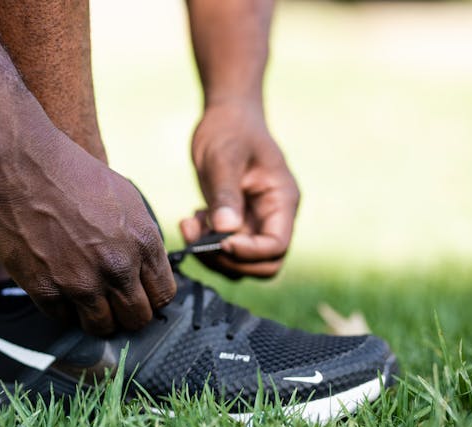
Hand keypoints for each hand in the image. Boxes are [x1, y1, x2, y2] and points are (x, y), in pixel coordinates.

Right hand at [0, 131, 175, 334]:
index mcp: (142, 242)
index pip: (164, 295)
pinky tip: (60, 288)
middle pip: (137, 318)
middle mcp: (117, 267)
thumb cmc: (72, 173)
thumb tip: (145, 268)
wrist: (22, 162)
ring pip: (101, 327)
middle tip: (115, 303)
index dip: (152, 297)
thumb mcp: (127, 198)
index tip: (140, 294)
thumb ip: (141, 239)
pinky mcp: (45, 288)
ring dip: (97, 317)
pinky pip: (62, 318)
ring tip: (87, 300)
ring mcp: (80, 282)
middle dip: (129, 314)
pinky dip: (63, 308)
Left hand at [181, 100, 299, 278]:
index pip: (276, 245)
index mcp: (282, 200)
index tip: (220, 240)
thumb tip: (226, 231)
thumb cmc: (230, 130)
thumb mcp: (223, 158)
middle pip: (264, 264)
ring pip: (241, 262)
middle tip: (199, 242)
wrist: (226, 117)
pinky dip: (204, 245)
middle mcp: (273, 217)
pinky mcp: (235, 224)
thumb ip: (225, 194)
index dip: (249, 252)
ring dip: (212, 255)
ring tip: (189, 226)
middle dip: (230, 260)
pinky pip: (223, 249)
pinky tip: (190, 221)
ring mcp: (254, 222)